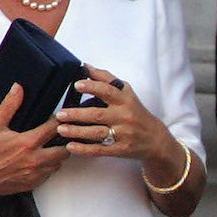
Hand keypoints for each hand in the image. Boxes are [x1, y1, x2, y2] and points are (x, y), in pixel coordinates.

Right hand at [0, 83, 70, 200]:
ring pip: (58, 164)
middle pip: (63, 150)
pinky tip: (39, 160)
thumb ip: (9, 105)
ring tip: (49, 147)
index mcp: (28, 143)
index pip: (55, 129)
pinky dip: (47, 167)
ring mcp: (34, 175)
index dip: (59, 121)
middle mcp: (35, 160)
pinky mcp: (31, 184)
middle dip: (64, 141)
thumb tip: (18, 88)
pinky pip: (48, 175)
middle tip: (58, 135)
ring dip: (56, 155)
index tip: (57, 118)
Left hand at [54, 64, 177, 163]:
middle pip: (98, 115)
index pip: (107, 91)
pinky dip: (84, 149)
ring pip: (97, 133)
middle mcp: (124, 116)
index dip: (92, 87)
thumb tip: (86, 66)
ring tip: (61, 129)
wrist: (155, 139)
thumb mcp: (126, 92)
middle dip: (77, 114)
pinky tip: (71, 146)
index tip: (77, 85)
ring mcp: (122, 134)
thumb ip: (106, 79)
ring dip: (77, 131)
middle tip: (60, 114)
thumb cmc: (136, 112)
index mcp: (125, 100)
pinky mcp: (120, 149)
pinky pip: (100, 149)